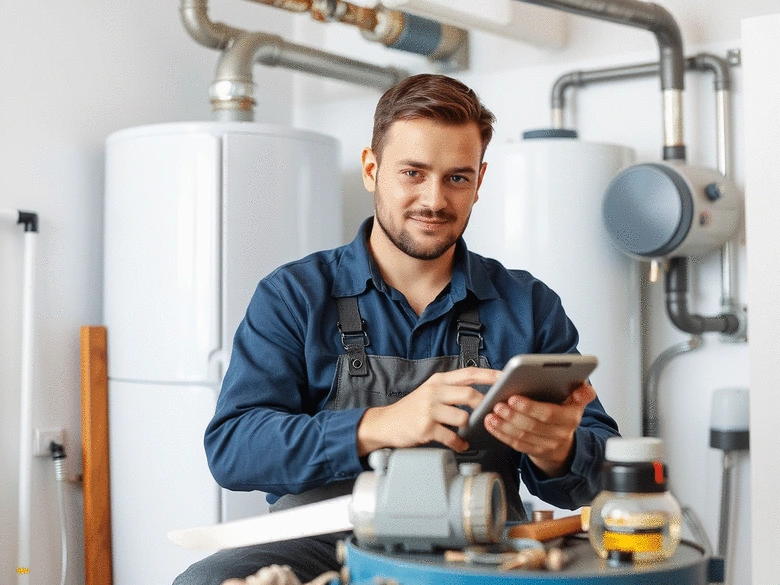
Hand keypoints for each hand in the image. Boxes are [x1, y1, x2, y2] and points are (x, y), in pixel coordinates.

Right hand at [357, 367, 500, 454]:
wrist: (385, 423)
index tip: (504, 377)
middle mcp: (433, 392)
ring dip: (469, 427)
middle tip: (490, 413)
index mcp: (438, 381)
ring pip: (462, 417)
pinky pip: (451, 436)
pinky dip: (459, 443)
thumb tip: (479, 393)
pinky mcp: (425, 428)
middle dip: (483, 405)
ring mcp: (429, 410)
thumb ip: (451, 390)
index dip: (488, 375)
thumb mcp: (429, 391)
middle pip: (469, 394)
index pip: (468, 373)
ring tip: (468, 431)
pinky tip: (460, 444)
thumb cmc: (412, 409)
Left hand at [483, 383, 596, 476]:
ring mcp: (548, 445)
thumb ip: (581, 390)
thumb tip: (581, 390)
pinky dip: (501, 433)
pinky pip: (516, 444)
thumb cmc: (565, 409)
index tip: (514, 398)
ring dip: (504, 425)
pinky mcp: (535, 451)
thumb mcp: (577, 397)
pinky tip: (491, 423)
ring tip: (492, 413)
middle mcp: (561, 433)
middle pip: (533, 426)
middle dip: (513, 415)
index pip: (550, 413)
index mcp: (571, 417)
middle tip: (498, 404)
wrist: (564, 436)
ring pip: (523, 436)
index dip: (530, 407)